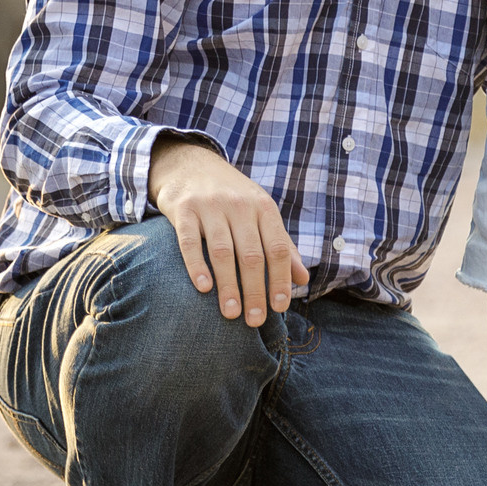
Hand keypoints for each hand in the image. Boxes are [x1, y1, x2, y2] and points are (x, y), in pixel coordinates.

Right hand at [148, 137, 303, 325]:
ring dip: (228, 286)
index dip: (280, 279)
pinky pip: (190, 241)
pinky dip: (197, 266)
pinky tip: (204, 288)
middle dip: (255, 291)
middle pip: (252, 255)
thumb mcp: (260, 213)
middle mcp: (239, 205)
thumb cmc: (231, 197)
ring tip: (231, 314)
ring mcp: (210, 206)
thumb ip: (281, 245)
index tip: (280, 308)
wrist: (190, 164)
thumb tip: (303, 280)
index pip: (278, 248)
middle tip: (254, 321)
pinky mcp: (183, 209)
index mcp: (263, 208)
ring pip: (223, 252)